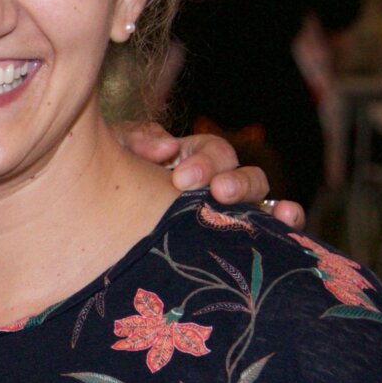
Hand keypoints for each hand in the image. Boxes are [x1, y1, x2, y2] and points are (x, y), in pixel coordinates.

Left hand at [114, 121, 305, 228]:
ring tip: (282, 214)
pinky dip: (285, 230)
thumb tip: (167, 149)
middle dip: (236, 183)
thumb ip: (137, 140)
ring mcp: (226, 213)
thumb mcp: (115, 149)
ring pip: (261, 206)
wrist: (89, 219)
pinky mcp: (231, 243)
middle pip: (245, 176)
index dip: (205, 162)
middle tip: (216, 193)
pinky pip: (266, 236)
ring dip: (269, 209)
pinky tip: (292, 230)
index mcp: (191, 159)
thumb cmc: (106, 175)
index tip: (180, 179)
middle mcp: (216, 184)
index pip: (214, 152)